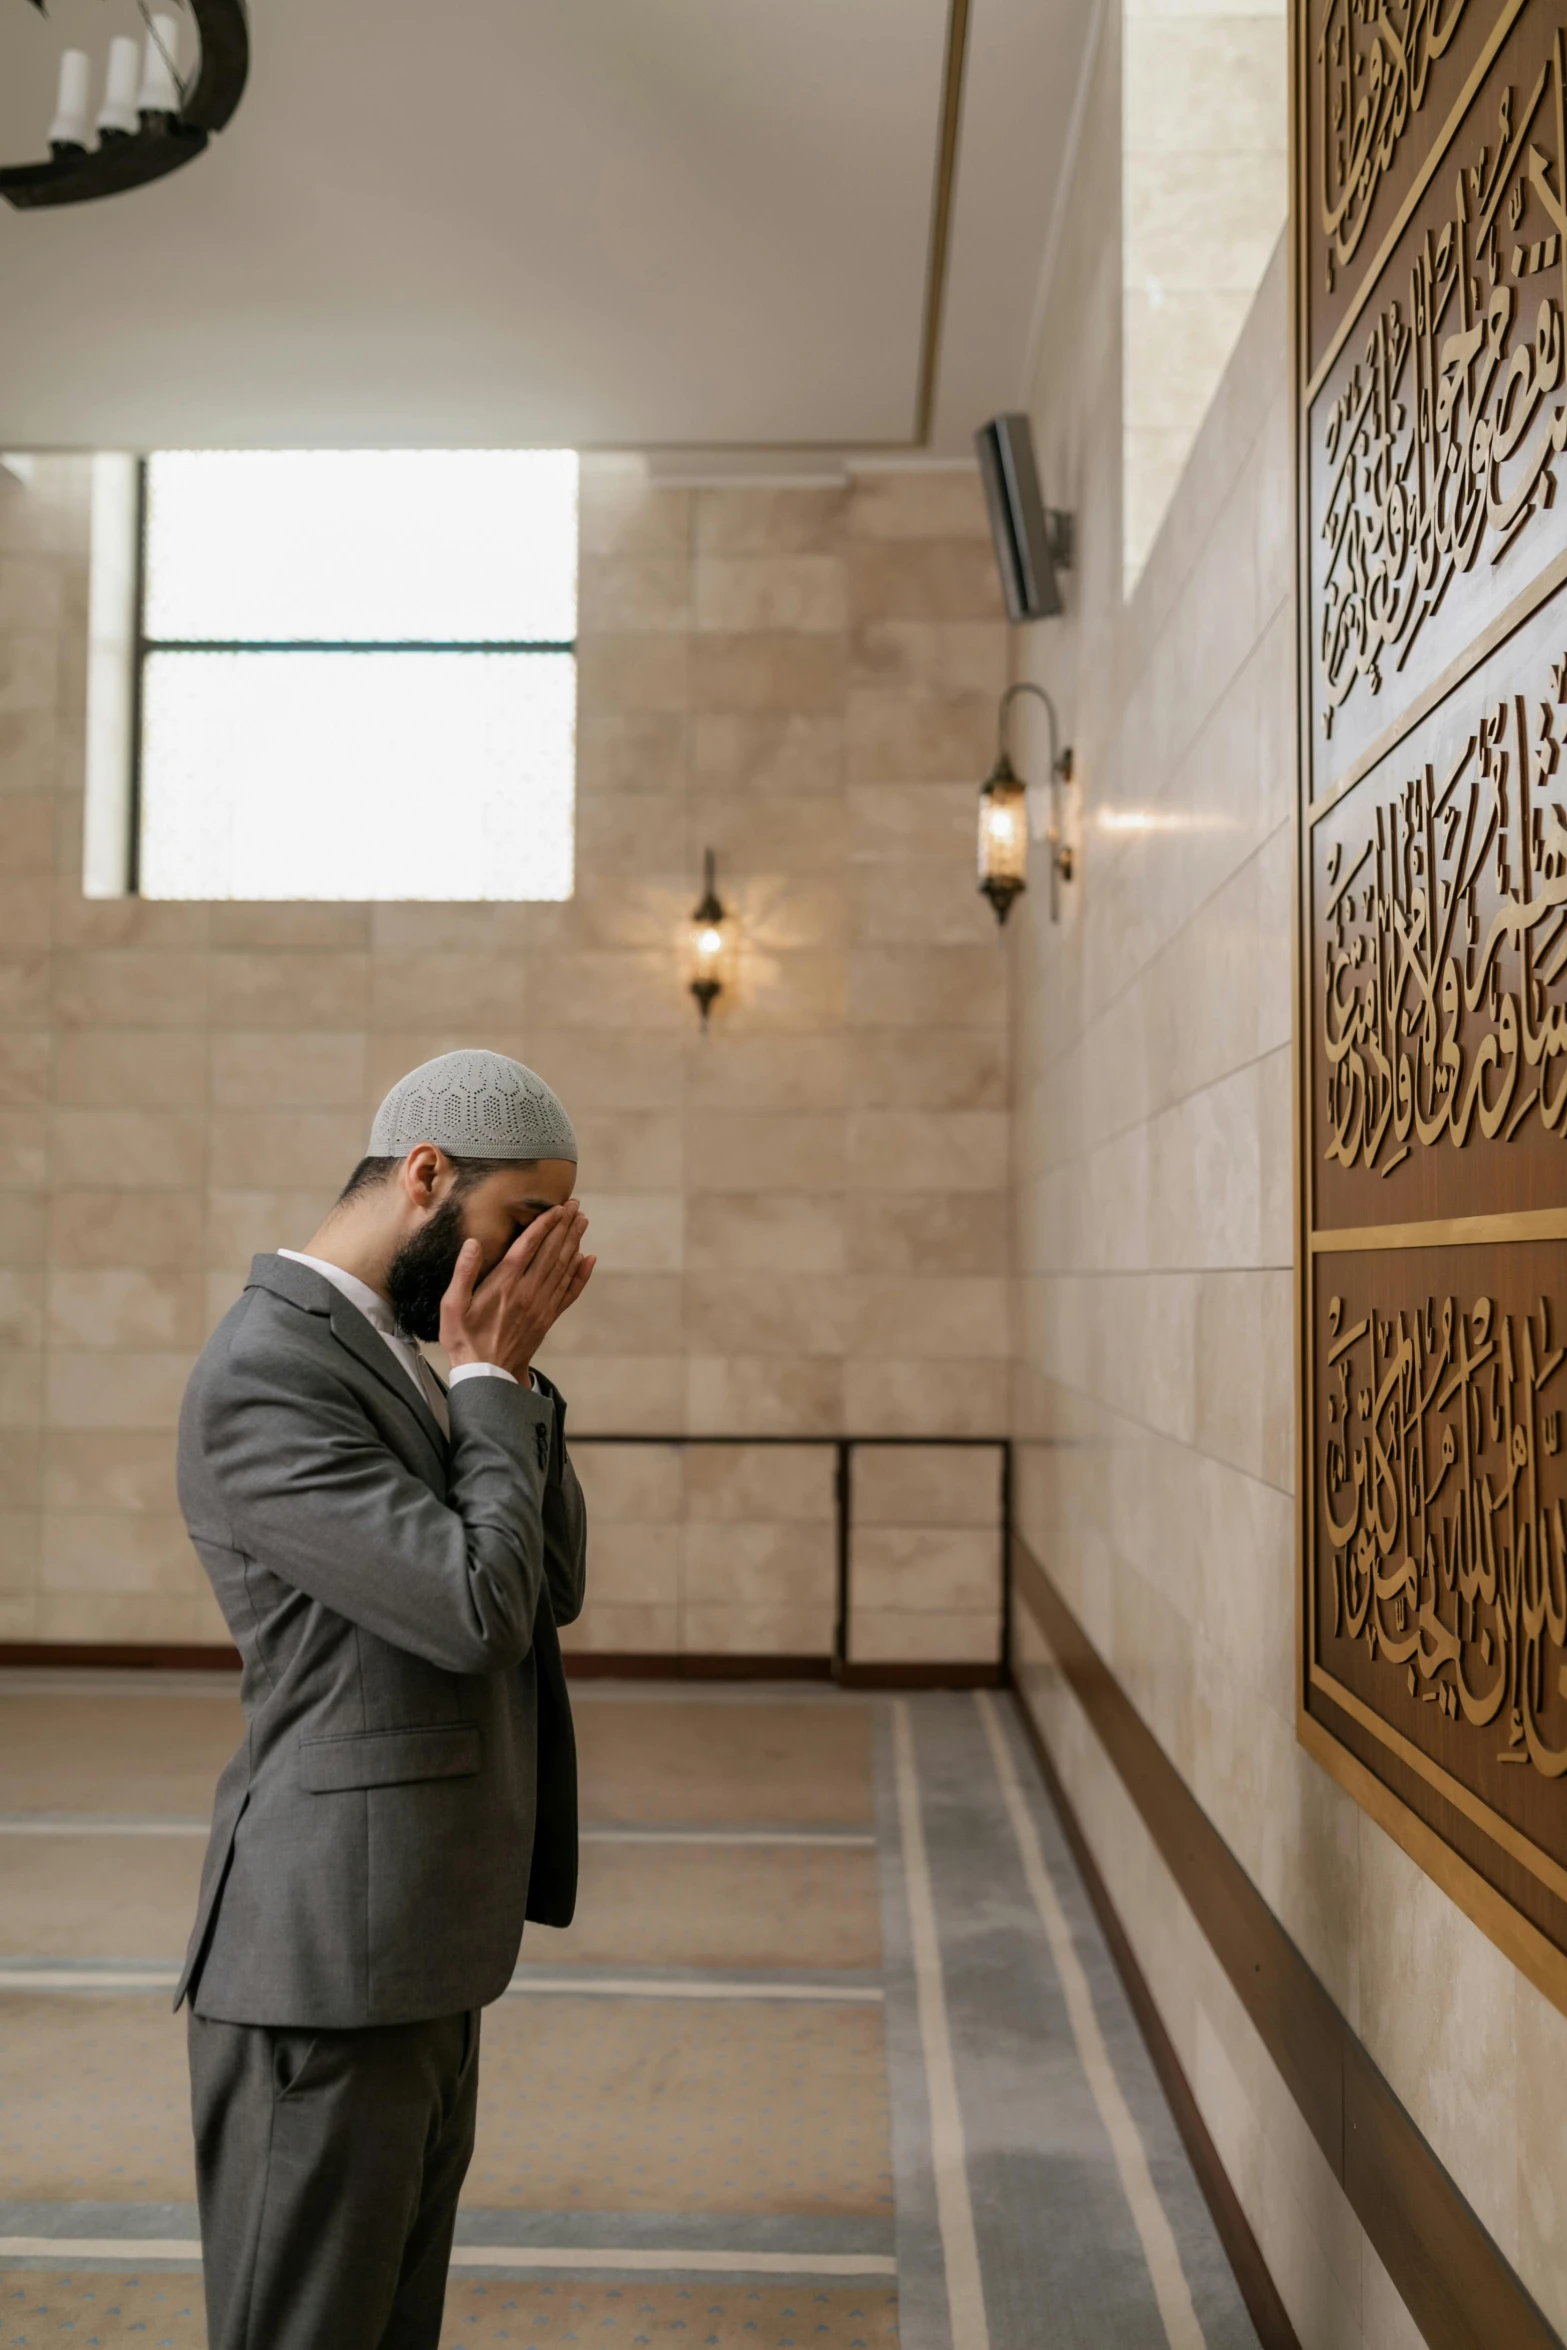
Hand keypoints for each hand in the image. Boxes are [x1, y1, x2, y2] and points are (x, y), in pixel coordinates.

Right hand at [440, 1203, 595, 1378]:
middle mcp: (528, 1291)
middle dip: (564, 1226)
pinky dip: (580, 1274)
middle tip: (575, 1206)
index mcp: (504, 1284)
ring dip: (574, 1243)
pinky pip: (569, 1292)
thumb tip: (473, 1243)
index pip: (529, 1245)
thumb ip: (464, 1272)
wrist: (488, 1375)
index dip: (545, 1224)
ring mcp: (541, 1305)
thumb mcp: (452, 1306)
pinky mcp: (548, 1318)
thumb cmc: (464, 1339)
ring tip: (582, 1223)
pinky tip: (588, 1260)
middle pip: (552, 1252)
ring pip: (563, 1267)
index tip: (557, 1207)